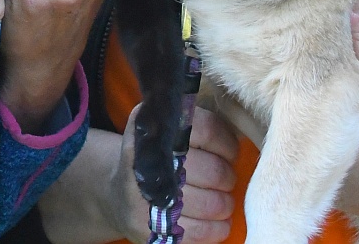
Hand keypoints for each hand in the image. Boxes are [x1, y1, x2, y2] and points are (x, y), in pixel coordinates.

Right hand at [112, 107, 239, 243]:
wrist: (118, 196)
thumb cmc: (155, 160)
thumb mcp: (164, 131)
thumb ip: (195, 125)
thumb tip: (240, 131)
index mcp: (151, 130)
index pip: (206, 130)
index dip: (226, 143)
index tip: (230, 152)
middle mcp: (145, 163)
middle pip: (212, 170)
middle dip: (227, 177)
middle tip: (225, 178)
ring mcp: (146, 201)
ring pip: (210, 204)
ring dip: (225, 203)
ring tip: (223, 200)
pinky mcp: (152, 232)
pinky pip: (201, 233)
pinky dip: (217, 228)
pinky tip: (218, 222)